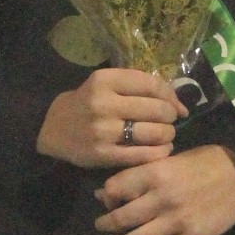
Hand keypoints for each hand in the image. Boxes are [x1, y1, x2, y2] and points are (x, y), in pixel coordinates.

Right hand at [36, 66, 182, 169]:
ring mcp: (102, 130)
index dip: (172, 96)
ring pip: (153, 132)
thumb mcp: (108, 85)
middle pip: (156, 109)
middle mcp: (103, 103)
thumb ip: (140, 87)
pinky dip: (159, 153)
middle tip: (169, 122)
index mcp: (105, 79)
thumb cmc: (89, 103)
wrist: (54, 129)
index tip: (177, 106)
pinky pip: (142, 155)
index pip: (152, 84)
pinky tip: (161, 150)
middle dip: (170, 117)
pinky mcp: (103, 154)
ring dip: (167, 135)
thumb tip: (180, 105)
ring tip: (166, 136)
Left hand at [91, 145, 234, 234]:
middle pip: (121, 219)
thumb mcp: (171, 158)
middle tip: (99, 228)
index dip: (106, 197)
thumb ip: (142, 174)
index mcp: (156, 173)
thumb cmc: (204, 162)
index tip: (105, 201)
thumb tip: (109, 192)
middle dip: (104, 226)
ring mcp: (176, 222)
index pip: (115, 188)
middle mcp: (162, 198)